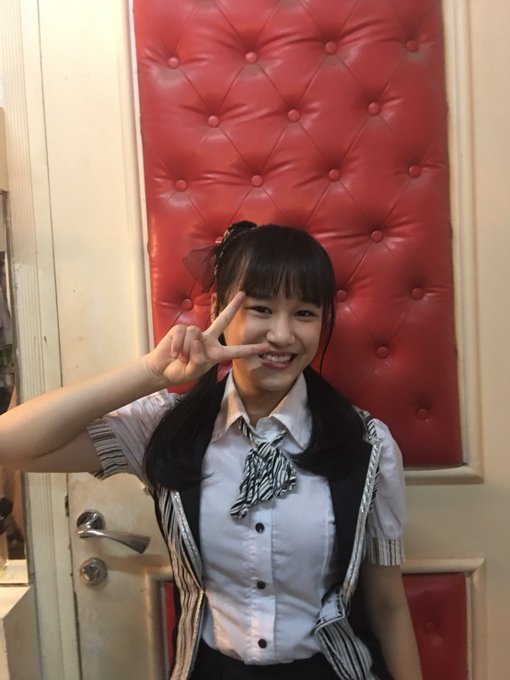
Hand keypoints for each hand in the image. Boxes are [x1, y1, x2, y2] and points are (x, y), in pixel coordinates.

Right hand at [145, 292, 269, 385]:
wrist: (162, 369)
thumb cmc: (181, 371)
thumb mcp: (194, 371)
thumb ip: (198, 359)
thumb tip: (196, 340)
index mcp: (216, 353)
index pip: (236, 351)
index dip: (251, 349)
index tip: (267, 347)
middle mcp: (208, 340)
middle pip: (222, 320)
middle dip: (232, 307)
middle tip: (243, 294)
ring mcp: (195, 333)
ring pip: (195, 334)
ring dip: (186, 350)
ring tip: (181, 358)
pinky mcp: (180, 329)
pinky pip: (183, 333)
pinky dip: (177, 346)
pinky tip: (174, 353)